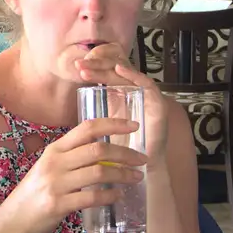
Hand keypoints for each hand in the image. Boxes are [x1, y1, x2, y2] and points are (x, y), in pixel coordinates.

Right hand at [0, 116, 146, 232]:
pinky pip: (91, 197)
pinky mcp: (58, 204)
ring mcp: (56, 183)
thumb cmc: (36, 193)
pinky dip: (109, 196)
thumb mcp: (50, 168)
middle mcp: (55, 162)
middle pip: (98, 149)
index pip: (87, 128)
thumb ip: (72, 159)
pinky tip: (119, 196)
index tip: (134, 125)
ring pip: (99, 173)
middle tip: (142, 159)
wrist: (14, 220)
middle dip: (125, 153)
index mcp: (55, 150)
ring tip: (136, 177)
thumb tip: (106, 154)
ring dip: (123, 174)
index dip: (113, 124)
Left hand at [74, 44, 170, 160]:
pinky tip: (119, 69)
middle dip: (98, 63)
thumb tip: (75, 95)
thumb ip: (94, 108)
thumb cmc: (119, 148)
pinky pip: (147, 85)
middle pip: (117, 69)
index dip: (95, 65)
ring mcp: (147, 97)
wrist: (137, 169)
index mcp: (122, 94)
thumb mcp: (102, 122)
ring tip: (89, 67)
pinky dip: (134, 75)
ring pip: (128, 74)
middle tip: (80, 63)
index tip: (77, 65)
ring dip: (108, 68)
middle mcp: (135, 92)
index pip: (108, 71)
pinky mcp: (158, 105)